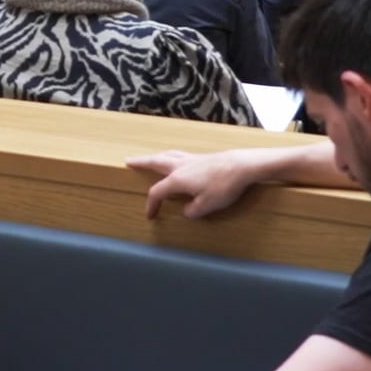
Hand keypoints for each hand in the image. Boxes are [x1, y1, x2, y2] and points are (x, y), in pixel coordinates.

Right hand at [131, 145, 273, 221]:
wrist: (242, 166)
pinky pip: (180, 155)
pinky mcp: (203, 157)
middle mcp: (180, 167)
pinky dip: (171, 156)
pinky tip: (176, 159)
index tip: (150, 215)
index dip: (151, 204)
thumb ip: (192, 211)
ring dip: (156, 157)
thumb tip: (187, 211)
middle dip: (141, 163)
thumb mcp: (207, 205)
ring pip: (167, 156)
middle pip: (155, 162)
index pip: (157, 192)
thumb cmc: (224, 186)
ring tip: (150, 158)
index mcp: (177, 180)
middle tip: (129, 161)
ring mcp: (192, 159)